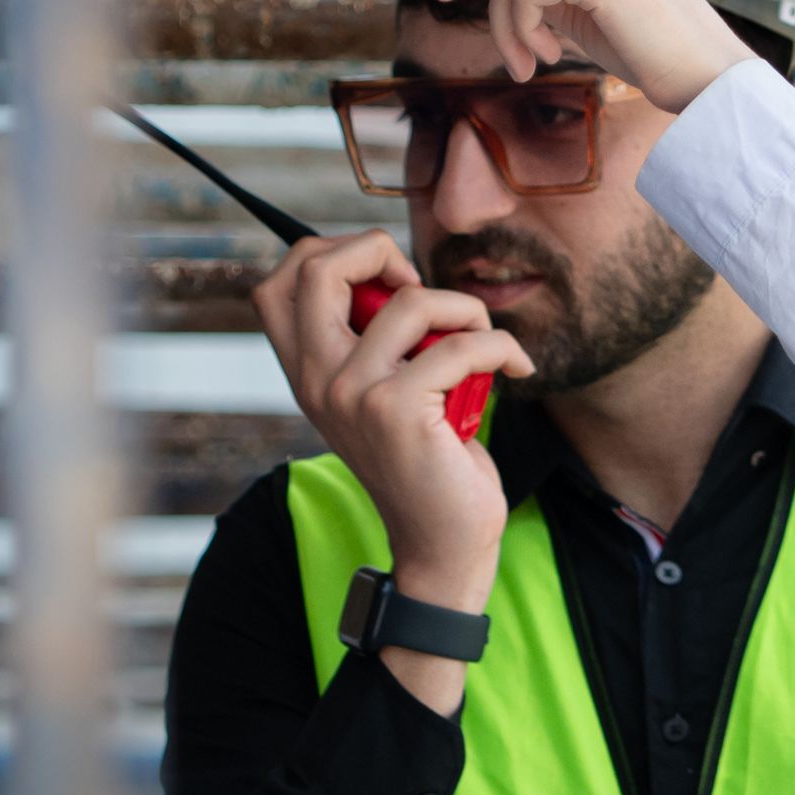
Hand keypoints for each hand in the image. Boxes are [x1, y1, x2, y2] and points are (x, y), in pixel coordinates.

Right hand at [258, 224, 526, 626]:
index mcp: (307, 373)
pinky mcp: (397, 410)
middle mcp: (317, 380)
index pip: (278, 282)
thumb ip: (370, 341)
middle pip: (316, 267)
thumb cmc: (427, 460)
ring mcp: (352, 393)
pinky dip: (502, 347)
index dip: (331, 254)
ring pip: (411, 301)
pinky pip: (462, 344)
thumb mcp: (382, 394)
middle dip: (379, 250)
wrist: (443, 544)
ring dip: (465, 308)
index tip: (387, 283)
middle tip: (423, 290)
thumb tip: (396, 277)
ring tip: (484, 341)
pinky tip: (516, 369)